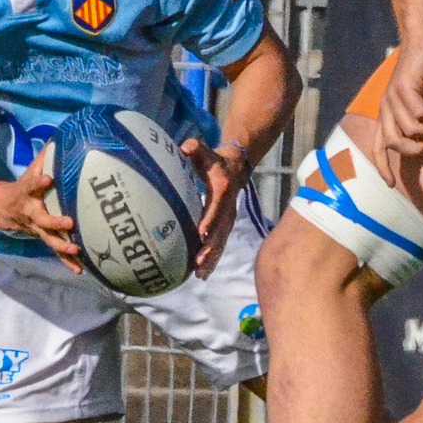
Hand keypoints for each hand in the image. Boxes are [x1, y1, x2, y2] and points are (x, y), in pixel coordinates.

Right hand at [0, 160, 82, 272]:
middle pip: (42, 219)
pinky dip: (67, 262)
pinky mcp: (43, 238)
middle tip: (70, 223)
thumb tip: (65, 137)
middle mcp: (31, 213)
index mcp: (26, 195)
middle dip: (55, 223)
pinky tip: (80, 270)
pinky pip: (55, 252)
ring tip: (76, 250)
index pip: (31, 186)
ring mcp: (36, 229)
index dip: (38, 182)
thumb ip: (47, 157)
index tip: (48, 178)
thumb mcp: (30, 170)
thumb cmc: (22, 187)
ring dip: (62, 246)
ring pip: (49, 239)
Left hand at [181, 138, 247, 278]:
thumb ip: (196, 148)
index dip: (210, 219)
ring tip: (200, 275)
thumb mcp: (207, 152)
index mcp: (223, 191)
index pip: (217, 207)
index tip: (201, 233)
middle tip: (199, 264)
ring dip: (211, 259)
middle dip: (210, 249)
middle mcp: (228, 208)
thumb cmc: (215, 160)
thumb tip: (186, 146)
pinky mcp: (224, 226)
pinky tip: (201, 274)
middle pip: (220, 232)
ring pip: (220, 242)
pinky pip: (219, 245)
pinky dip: (211, 259)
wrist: (236, 167)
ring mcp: (228, 219)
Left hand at [376, 41, 422, 184]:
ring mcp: (392, 97)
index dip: (383, 166)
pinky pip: (420, 113)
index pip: (378, 147)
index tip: (390, 184)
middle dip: (416, 149)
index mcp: (388, 115)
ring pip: (410, 129)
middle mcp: (386, 108)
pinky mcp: (404, 87)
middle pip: (395, 143)